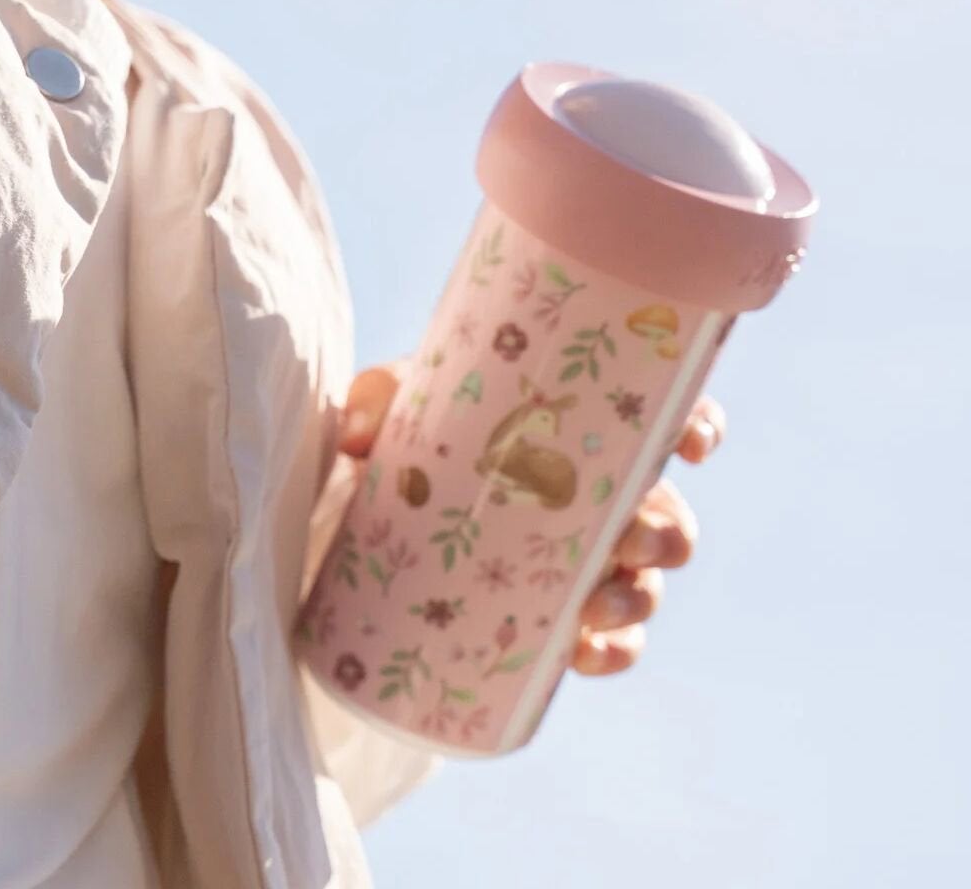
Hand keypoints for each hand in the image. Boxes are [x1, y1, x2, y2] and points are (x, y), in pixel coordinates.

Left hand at [337, 362, 724, 676]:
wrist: (379, 502)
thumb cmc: (406, 432)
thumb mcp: (388, 404)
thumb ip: (373, 402)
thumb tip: (358, 435)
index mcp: (579, 429)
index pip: (662, 421)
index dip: (697, 428)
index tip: (690, 445)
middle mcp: (601, 493)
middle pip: (669, 515)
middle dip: (663, 533)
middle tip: (624, 542)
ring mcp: (591, 560)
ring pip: (648, 583)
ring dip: (637, 598)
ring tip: (594, 607)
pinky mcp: (568, 615)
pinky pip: (615, 643)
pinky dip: (610, 652)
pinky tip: (584, 653)